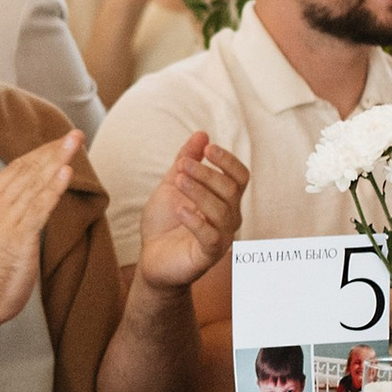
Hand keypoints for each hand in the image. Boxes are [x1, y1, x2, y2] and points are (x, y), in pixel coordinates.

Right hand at [0, 135, 81, 331]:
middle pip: (27, 171)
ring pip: (34, 185)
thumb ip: (7, 211)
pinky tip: (66, 172)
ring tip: (75, 144)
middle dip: (52, 150)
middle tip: (74, 135)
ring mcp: (4, 221)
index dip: (39, 153)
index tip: (58, 143)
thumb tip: (30, 196)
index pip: (15, 169)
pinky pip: (39, 208)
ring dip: (57, 161)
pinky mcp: (18, 238)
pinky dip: (54, 189)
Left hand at [134, 130, 246, 292]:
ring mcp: (220, 237)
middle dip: (207, 174)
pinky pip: (210, 236)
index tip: (208, 148)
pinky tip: (180, 209)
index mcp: (224, 200)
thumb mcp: (172, 184)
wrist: (151, 257)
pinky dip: (196, 221)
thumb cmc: (165, 222)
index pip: (240, 177)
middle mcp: (229, 218)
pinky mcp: (207, 255)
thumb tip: (201, 134)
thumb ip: (187, 160)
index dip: (228, 161)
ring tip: (178, 181)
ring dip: (199, 191)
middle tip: (183, 165)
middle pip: (231, 191)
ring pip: (222, 211)